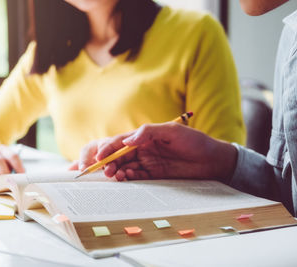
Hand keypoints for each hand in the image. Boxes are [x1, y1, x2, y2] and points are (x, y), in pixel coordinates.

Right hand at [78, 122, 237, 180]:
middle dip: (107, 163)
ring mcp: (147, 162)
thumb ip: (148, 132)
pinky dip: (127, 178)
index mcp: (144, 136)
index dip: (107, 148)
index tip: (99, 157)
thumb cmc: (194, 141)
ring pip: (124, 167)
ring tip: (114, 176)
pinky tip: (125, 178)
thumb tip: (127, 141)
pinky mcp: (153, 175)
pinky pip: (135, 177)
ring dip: (116, 171)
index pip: (120, 141)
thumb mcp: (172, 131)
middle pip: (118, 156)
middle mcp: (142, 149)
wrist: (213, 160)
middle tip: (103, 171)